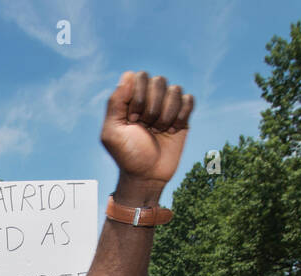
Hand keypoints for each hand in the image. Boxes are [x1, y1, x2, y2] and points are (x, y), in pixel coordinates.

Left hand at [101, 71, 192, 186]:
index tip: (132, 119)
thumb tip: (128, 76)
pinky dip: (181, 116)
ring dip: (167, 113)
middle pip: (159, 80)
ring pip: (175, 89)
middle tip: (146, 126)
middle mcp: (149, 98)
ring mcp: (167, 105)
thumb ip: (115, 103)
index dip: (137, 95)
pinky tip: (173, 130)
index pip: (138, 76)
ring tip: (159, 131)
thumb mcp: (112, 133)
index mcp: (130, 98)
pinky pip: (189, 100)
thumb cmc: (127, 155)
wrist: (147, 175)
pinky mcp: (182, 115)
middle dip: (152, 106)